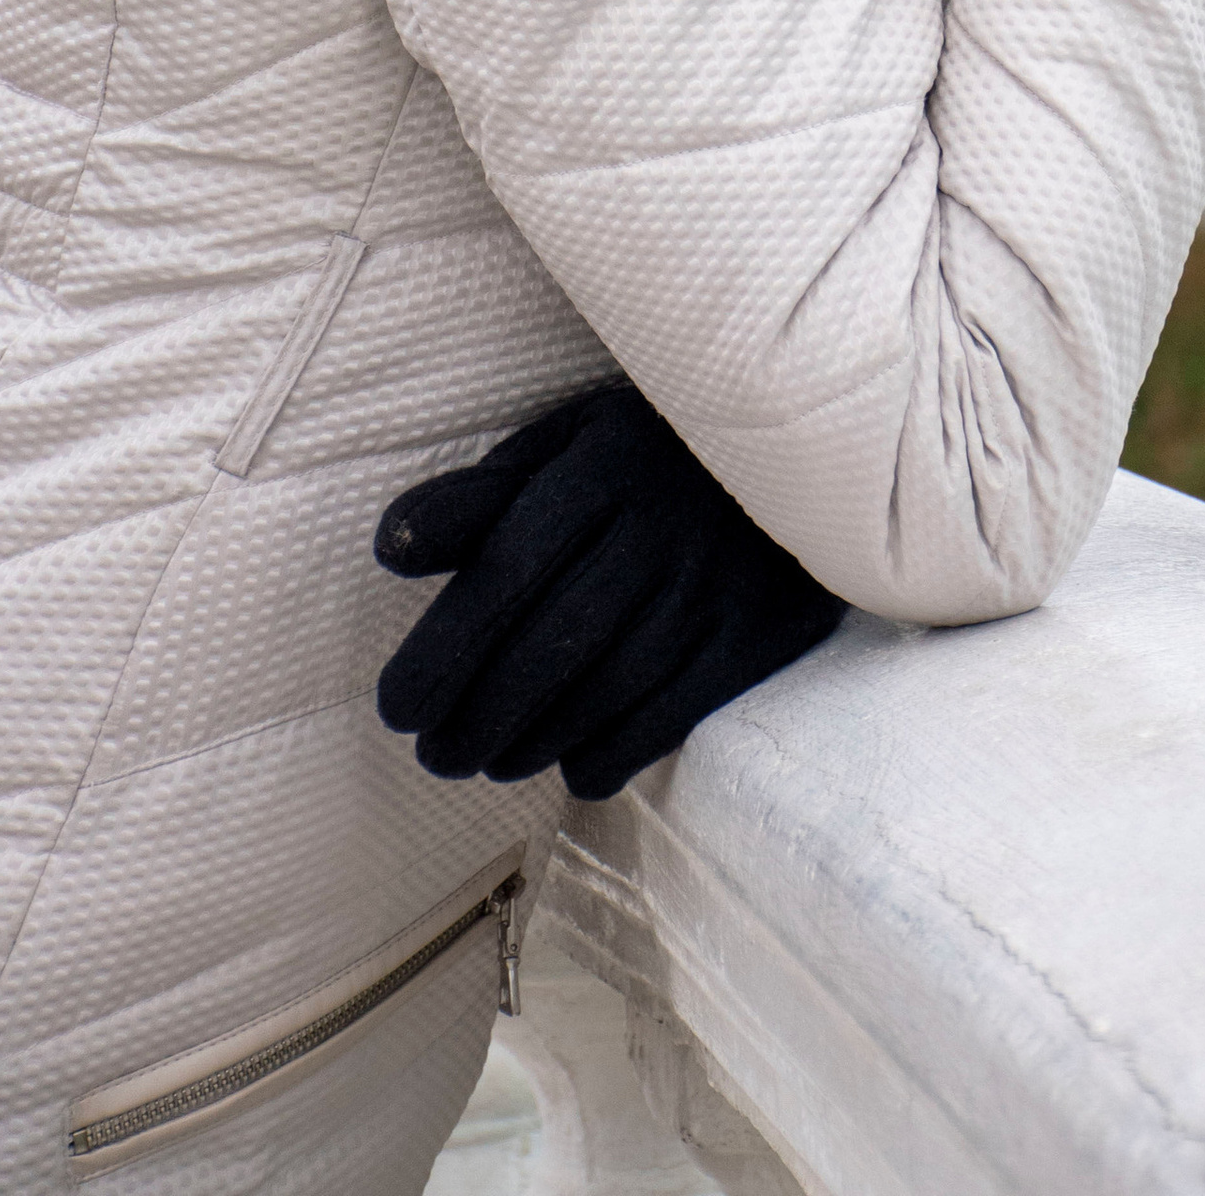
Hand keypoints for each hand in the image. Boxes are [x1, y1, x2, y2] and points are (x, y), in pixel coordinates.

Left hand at [373, 381, 841, 800]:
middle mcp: (663, 524)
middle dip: (476, 717)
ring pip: (606, 689)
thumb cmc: (657, 452)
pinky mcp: (762, 635)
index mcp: (605, 465)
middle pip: (552, 643)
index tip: (395, 707)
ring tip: (486, 761)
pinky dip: (606, 754)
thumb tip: (393, 548)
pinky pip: (669, 717)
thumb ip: (482, 495)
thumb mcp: (571, 443)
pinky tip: (568, 762)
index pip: (507, 568)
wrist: (811, 453)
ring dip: (529, 743)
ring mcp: (718, 584)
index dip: (443, 650)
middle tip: (433, 753)